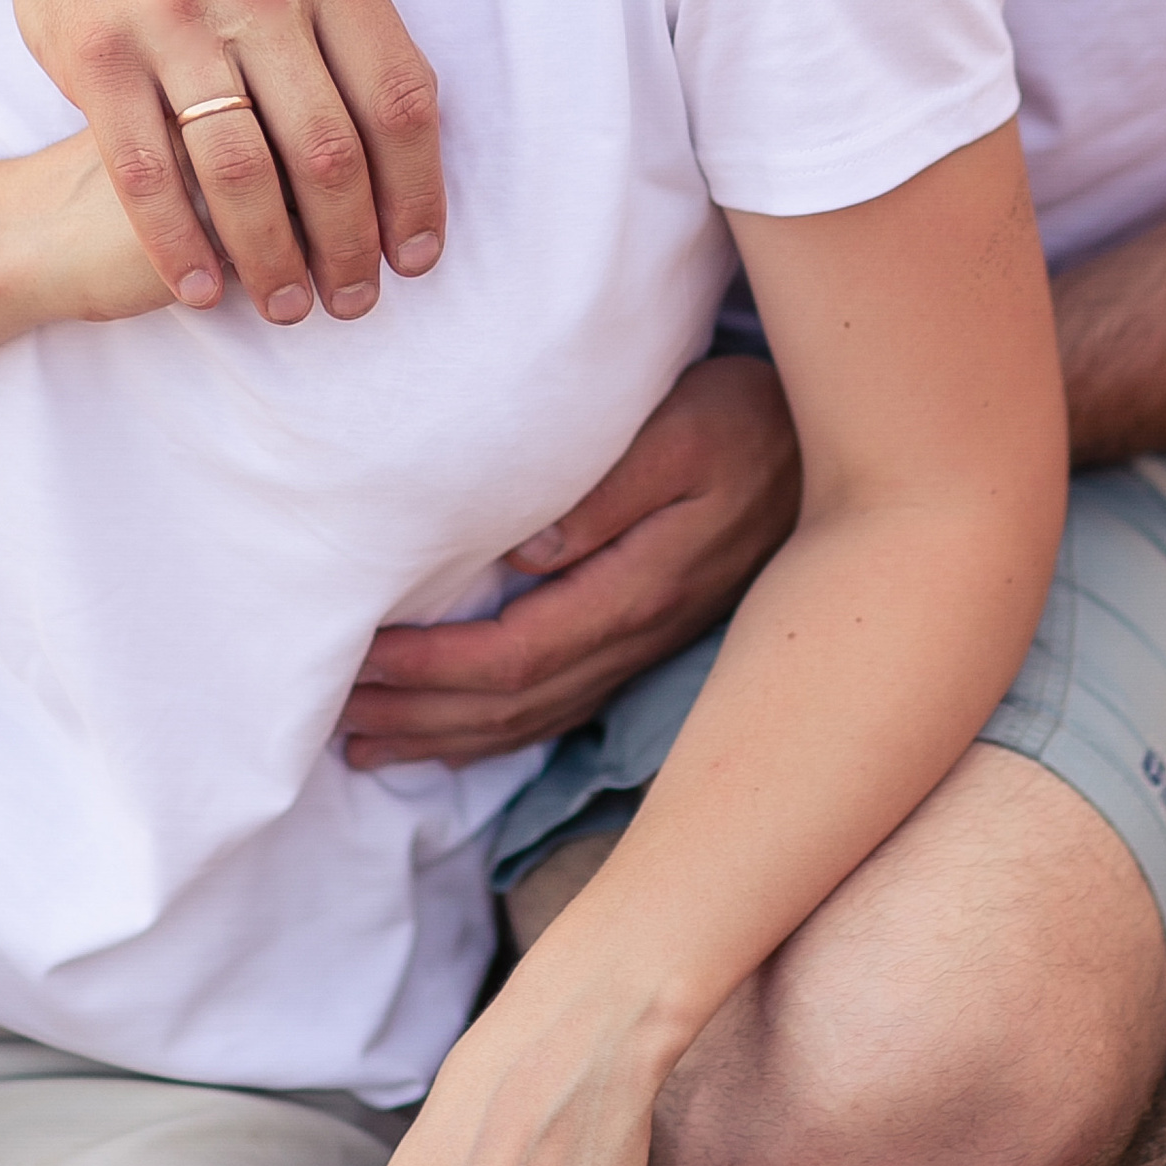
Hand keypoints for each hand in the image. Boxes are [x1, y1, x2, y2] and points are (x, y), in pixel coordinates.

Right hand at [0, 0, 446, 330]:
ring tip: (290, 307)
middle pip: (324, 148)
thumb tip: (414, 152)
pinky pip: (145, 173)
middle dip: (349, 242)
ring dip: (271, 258)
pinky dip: (177, 243)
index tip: (417, 255)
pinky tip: (200, 289)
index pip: (396, 98)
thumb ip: (357, 32)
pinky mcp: (96, 55)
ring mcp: (170, 20)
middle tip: (356, 300)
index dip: (416, 190)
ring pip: (238, 172)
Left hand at [340, 355, 799, 768]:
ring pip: (532, 718)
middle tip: (331, 717)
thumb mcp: (684, 433)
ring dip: (445, 736)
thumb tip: (529, 553)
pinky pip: (559, 706)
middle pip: (511, 704)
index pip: (515, 654)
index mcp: (635, 590)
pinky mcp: (648, 640)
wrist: (834, 454)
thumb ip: (609, 495)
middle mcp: (635, 637)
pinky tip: (454, 736)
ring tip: (368, 744)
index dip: (433, 670)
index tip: (361, 662)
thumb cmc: (751, 420)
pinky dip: (495, 731)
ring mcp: (644, 649)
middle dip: (419, 714)